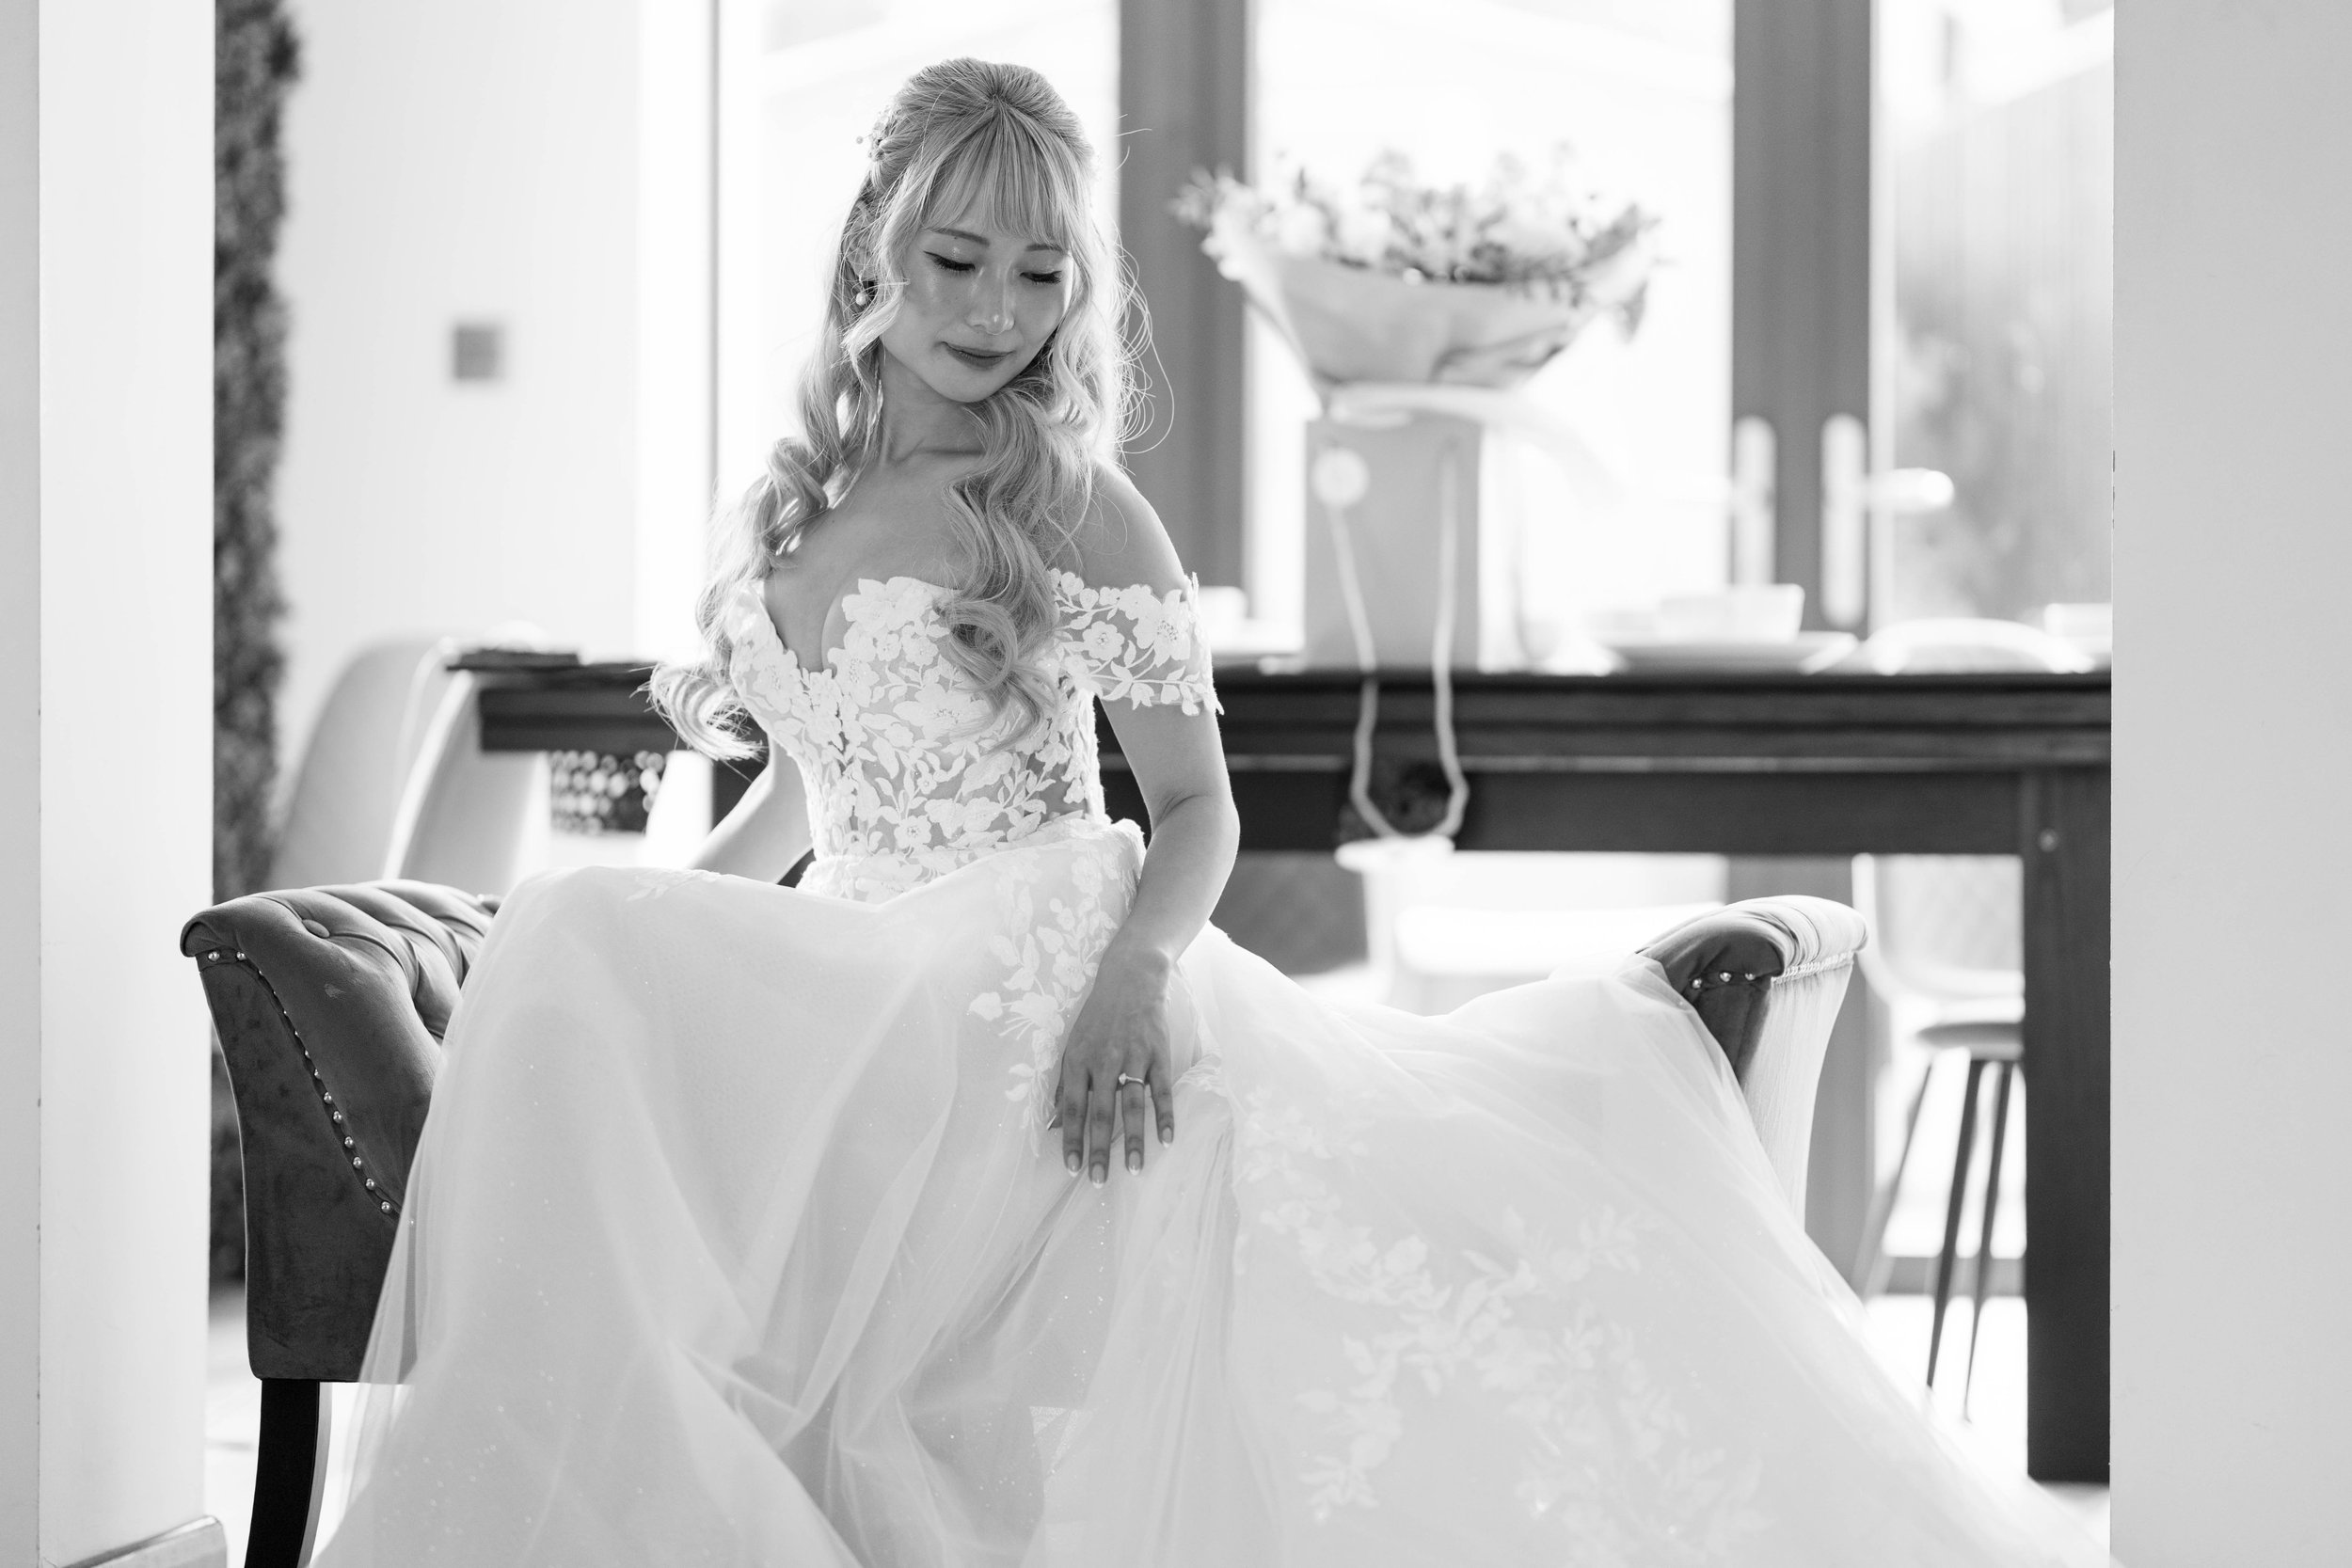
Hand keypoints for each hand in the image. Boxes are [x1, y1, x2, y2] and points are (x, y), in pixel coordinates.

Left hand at [1052, 948, 1177, 1184]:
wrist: (1129, 980)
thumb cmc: (1097, 1019)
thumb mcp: (1073, 1046)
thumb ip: (1067, 1085)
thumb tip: (1055, 1125)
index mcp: (1077, 1061)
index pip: (1072, 1108)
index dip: (1072, 1139)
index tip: (1071, 1168)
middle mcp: (1104, 1061)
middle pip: (1101, 1112)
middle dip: (1099, 1150)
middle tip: (1098, 1181)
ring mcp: (1133, 1057)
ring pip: (1132, 1106)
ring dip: (1134, 1140)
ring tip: (1134, 1170)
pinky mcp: (1158, 1053)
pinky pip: (1162, 1089)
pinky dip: (1166, 1115)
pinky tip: (1167, 1140)